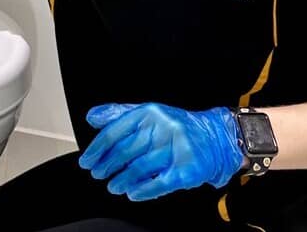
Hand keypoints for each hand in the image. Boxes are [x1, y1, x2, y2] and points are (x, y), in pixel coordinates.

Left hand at [78, 102, 243, 201]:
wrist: (218, 137)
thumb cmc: (178, 127)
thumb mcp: (149, 113)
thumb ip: (118, 114)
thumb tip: (92, 117)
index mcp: (149, 113)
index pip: (115, 131)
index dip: (97, 148)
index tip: (88, 160)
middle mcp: (162, 128)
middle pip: (125, 150)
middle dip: (107, 165)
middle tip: (97, 173)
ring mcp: (176, 149)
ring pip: (140, 167)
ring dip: (122, 180)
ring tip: (113, 185)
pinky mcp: (188, 169)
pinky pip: (161, 182)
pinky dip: (144, 190)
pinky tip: (133, 193)